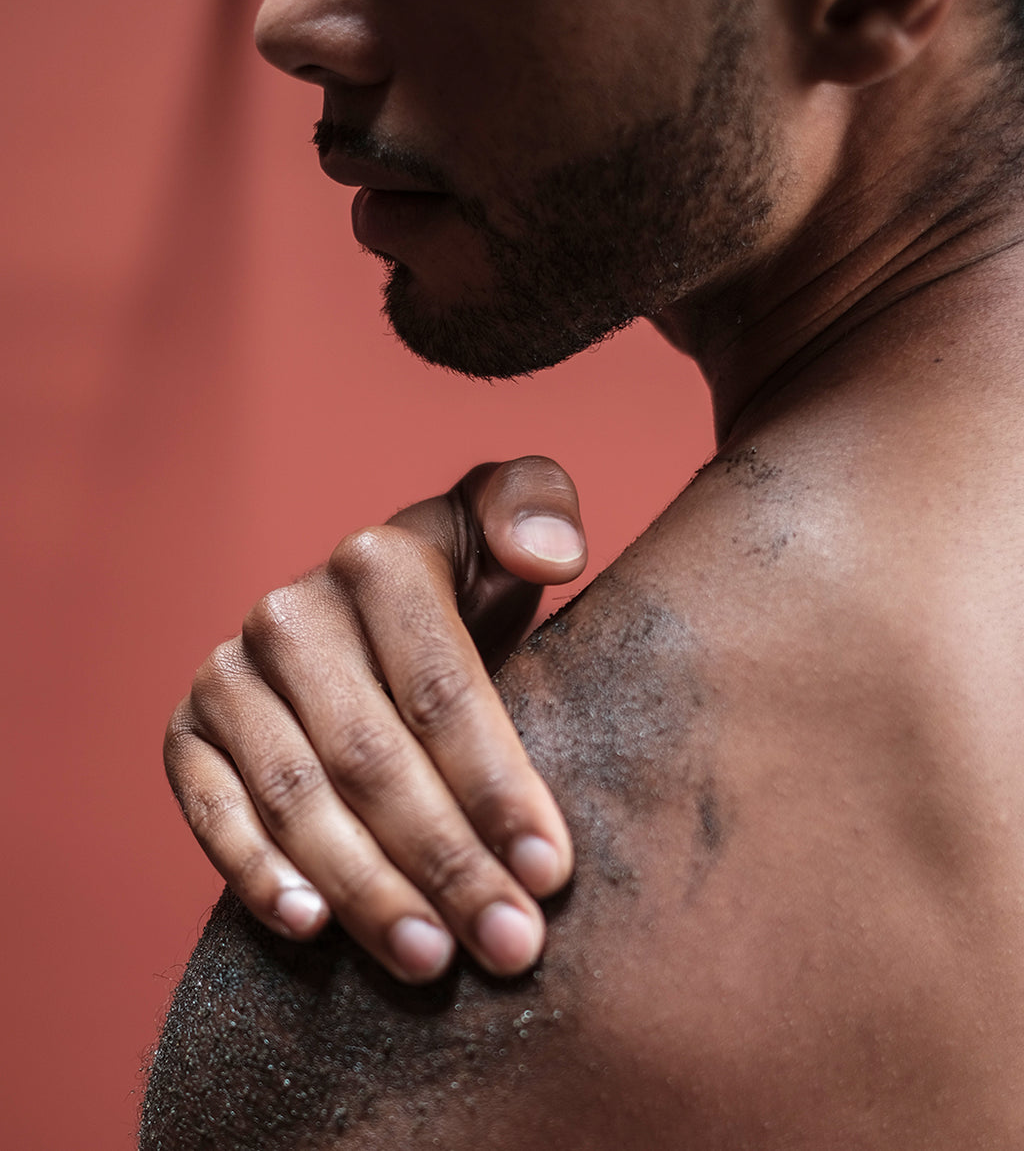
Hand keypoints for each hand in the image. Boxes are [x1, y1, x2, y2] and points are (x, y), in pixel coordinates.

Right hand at [164, 457, 585, 982]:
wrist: (378, 628)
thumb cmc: (467, 593)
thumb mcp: (506, 532)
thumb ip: (536, 509)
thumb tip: (552, 555)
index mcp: (378, 561)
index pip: (442, 690)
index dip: (497, 785)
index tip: (549, 872)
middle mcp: (291, 612)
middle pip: (375, 757)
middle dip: (446, 861)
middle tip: (508, 944)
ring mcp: (230, 672)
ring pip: (300, 797)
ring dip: (364, 889)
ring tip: (430, 958)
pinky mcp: (187, 732)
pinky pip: (210, 811)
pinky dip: (253, 871)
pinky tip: (309, 929)